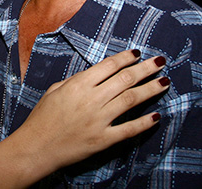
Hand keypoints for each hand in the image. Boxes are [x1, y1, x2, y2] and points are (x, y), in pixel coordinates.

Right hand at [14, 49, 168, 172]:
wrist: (36, 147)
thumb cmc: (42, 118)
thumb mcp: (54, 90)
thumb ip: (76, 80)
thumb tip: (96, 75)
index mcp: (79, 85)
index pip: (109, 66)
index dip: (126, 58)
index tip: (138, 53)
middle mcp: (91, 99)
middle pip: (125, 79)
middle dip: (145, 69)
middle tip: (160, 61)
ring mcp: (98, 120)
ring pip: (131, 100)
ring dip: (150, 89)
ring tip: (164, 82)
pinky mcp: (102, 140)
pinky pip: (128, 129)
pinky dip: (144, 122)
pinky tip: (157, 116)